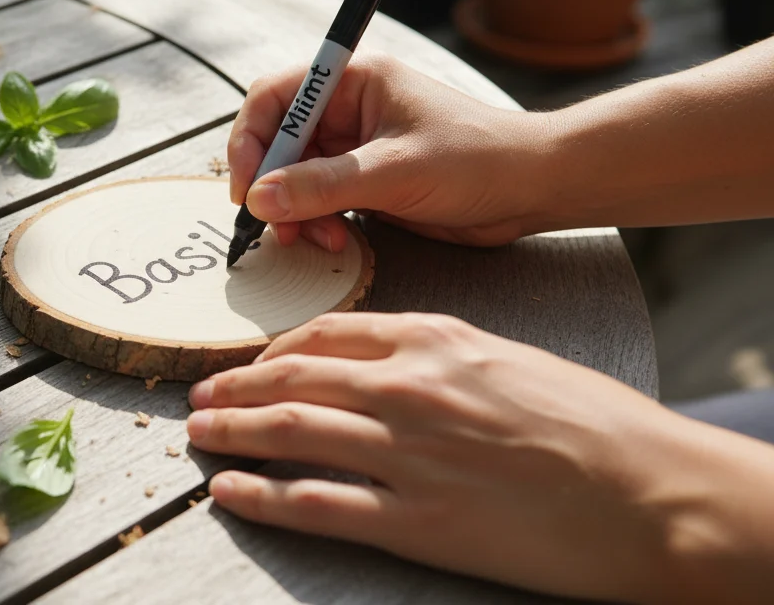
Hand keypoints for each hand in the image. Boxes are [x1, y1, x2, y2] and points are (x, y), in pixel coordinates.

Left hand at [185, 312, 773, 602]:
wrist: (657, 492)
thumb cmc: (598, 426)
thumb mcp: (512, 361)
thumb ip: (443, 355)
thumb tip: (389, 363)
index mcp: (437, 341)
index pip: (327, 334)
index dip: (273, 350)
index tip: (250, 362)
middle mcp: (410, 387)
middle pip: (293, 378)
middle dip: (236, 387)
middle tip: (200, 395)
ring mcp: (408, 453)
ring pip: (290, 432)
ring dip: (231, 433)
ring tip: (197, 434)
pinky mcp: (417, 520)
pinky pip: (314, 503)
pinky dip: (261, 497)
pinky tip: (230, 493)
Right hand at [227, 55, 551, 248]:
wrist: (533, 189)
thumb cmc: (477, 160)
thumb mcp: (393, 173)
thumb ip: (323, 186)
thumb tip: (259, 199)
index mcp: (354, 80)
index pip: (276, 97)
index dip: (252, 140)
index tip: (246, 186)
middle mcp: (349, 109)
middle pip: (279, 142)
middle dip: (272, 186)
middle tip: (272, 225)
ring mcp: (356, 147)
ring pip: (295, 178)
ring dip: (295, 212)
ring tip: (315, 241)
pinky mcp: (366, 182)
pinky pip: (319, 201)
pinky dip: (316, 223)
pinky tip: (335, 243)